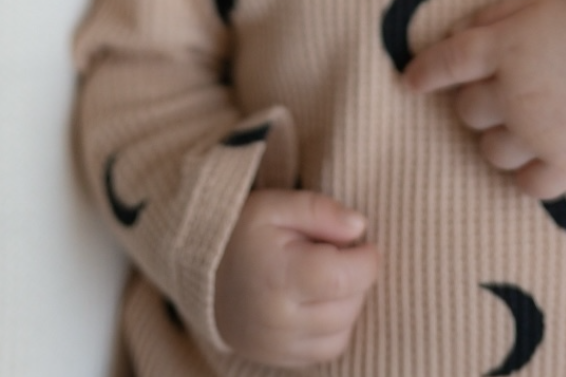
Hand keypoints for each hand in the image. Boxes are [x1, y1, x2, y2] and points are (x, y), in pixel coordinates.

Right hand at [214, 188, 379, 367]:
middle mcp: (280, 319)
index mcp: (279, 276)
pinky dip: (335, 326)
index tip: (360, 241)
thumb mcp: (274, 205)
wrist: (199, 274)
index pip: (345, 277)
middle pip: (348, 305)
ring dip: (348, 303)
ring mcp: (279, 346)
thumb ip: (319, 210)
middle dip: (357, 277)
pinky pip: (328, 350)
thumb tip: (359, 226)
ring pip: (343, 332)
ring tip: (327, 275)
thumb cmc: (240, 233)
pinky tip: (318, 300)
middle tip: (337, 252)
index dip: (366, 257)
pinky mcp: (279, 360)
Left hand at [404, 0, 565, 199]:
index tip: (409, 82)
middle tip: (512, 91)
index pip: (448, 61)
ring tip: (532, 121)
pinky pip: (525, 185)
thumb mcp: (534, 7)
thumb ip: (488, 19)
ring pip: (490, 151)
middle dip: (480, 102)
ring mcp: (540, 130)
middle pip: (467, 111)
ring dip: (503, 139)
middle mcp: (517, 89)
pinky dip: (528, 174)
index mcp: (506, 45)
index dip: (424, 72)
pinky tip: (542, 154)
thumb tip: (447, 38)